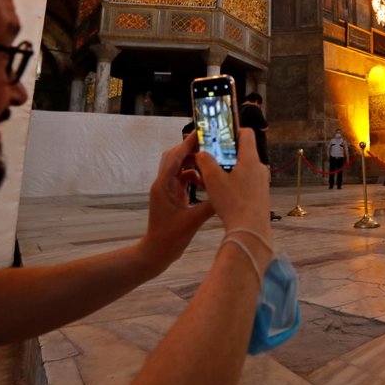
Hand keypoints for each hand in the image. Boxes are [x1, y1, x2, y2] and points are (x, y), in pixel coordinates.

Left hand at [136, 132, 214, 276]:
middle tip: (209, 144)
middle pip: (174, 157)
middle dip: (190, 149)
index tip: (201, 132)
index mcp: (163, 185)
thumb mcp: (193, 221)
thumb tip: (227, 192)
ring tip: (209, 161)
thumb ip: (210, 205)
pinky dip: (192, 175)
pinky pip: (181, 178)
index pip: (174, 157)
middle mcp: (162, 183)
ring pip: (177, 166)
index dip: (187, 144)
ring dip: (192, 162)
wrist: (156, 252)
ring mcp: (165, 189)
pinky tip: (204, 182)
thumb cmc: (170, 238)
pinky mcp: (170, 195)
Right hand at [196, 129, 271, 236]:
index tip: (220, 136)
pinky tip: (225, 194)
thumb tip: (202, 153)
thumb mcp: (212, 179)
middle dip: (227, 153)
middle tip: (212, 158)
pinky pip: (248, 182)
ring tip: (215, 178)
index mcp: (251, 159)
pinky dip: (237, 182)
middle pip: (244, 151)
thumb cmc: (232, 203)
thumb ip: (205, 161)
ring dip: (231, 169)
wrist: (250, 230)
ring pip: (245, 168)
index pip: (247, 133)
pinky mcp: (261, 195)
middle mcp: (260, 167)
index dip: (233, 130)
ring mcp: (263, 182)